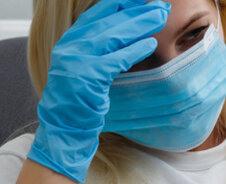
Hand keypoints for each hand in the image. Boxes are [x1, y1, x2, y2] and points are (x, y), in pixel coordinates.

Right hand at [27, 0, 168, 182]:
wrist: (64, 128)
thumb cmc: (79, 100)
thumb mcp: (83, 68)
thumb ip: (97, 48)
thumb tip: (126, 31)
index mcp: (69, 41)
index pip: (96, 14)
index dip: (119, 4)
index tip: (138, 0)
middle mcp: (70, 47)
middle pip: (108, 21)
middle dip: (136, 11)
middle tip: (159, 6)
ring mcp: (77, 62)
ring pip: (113, 35)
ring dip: (140, 24)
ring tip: (160, 17)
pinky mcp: (88, 78)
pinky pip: (117, 59)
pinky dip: (135, 50)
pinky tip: (151, 44)